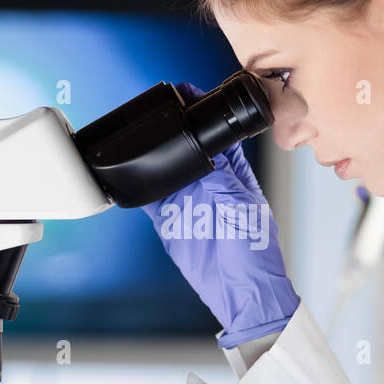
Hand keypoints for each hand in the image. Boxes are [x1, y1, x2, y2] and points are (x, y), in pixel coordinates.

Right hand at [142, 83, 299, 347]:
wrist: (238, 291)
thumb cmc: (254, 252)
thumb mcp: (239, 204)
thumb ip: (218, 175)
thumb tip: (202, 149)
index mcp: (234, 173)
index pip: (216, 133)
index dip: (201, 111)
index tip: (185, 92)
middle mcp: (210, 183)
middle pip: (186, 146)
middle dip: (173, 129)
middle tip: (156, 109)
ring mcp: (188, 200)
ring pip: (165, 168)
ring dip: (154, 155)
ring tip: (139, 137)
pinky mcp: (170, 220)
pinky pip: (149, 197)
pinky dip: (138, 186)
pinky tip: (129, 174)